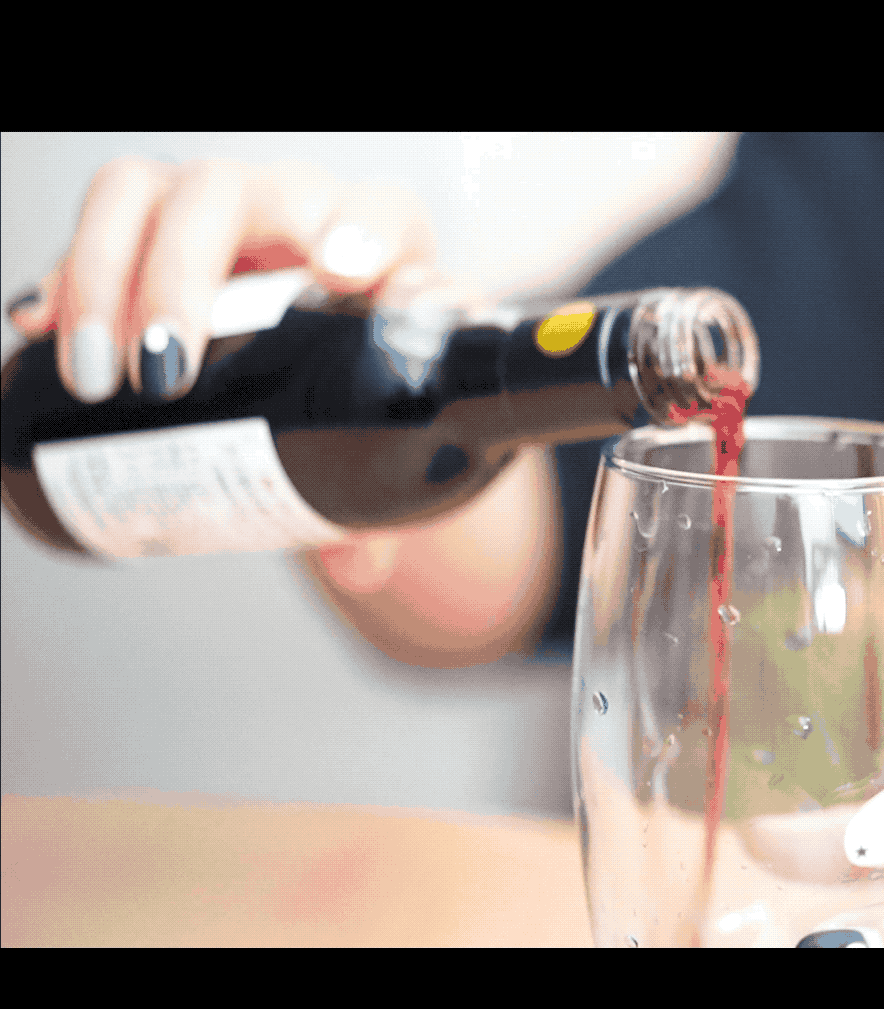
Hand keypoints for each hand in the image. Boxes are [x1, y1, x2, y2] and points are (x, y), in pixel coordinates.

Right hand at [7, 156, 432, 403]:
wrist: (344, 356)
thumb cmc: (380, 365)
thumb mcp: (411, 393)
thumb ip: (408, 425)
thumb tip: (376, 507)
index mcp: (379, 235)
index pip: (381, 210)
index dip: (362, 231)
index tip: (342, 274)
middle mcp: (293, 204)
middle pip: (223, 194)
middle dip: (180, 279)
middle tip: (164, 377)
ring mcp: (214, 213)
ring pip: (142, 194)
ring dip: (104, 277)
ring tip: (97, 376)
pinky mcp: (150, 235)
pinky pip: (96, 229)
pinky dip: (63, 281)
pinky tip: (39, 329)